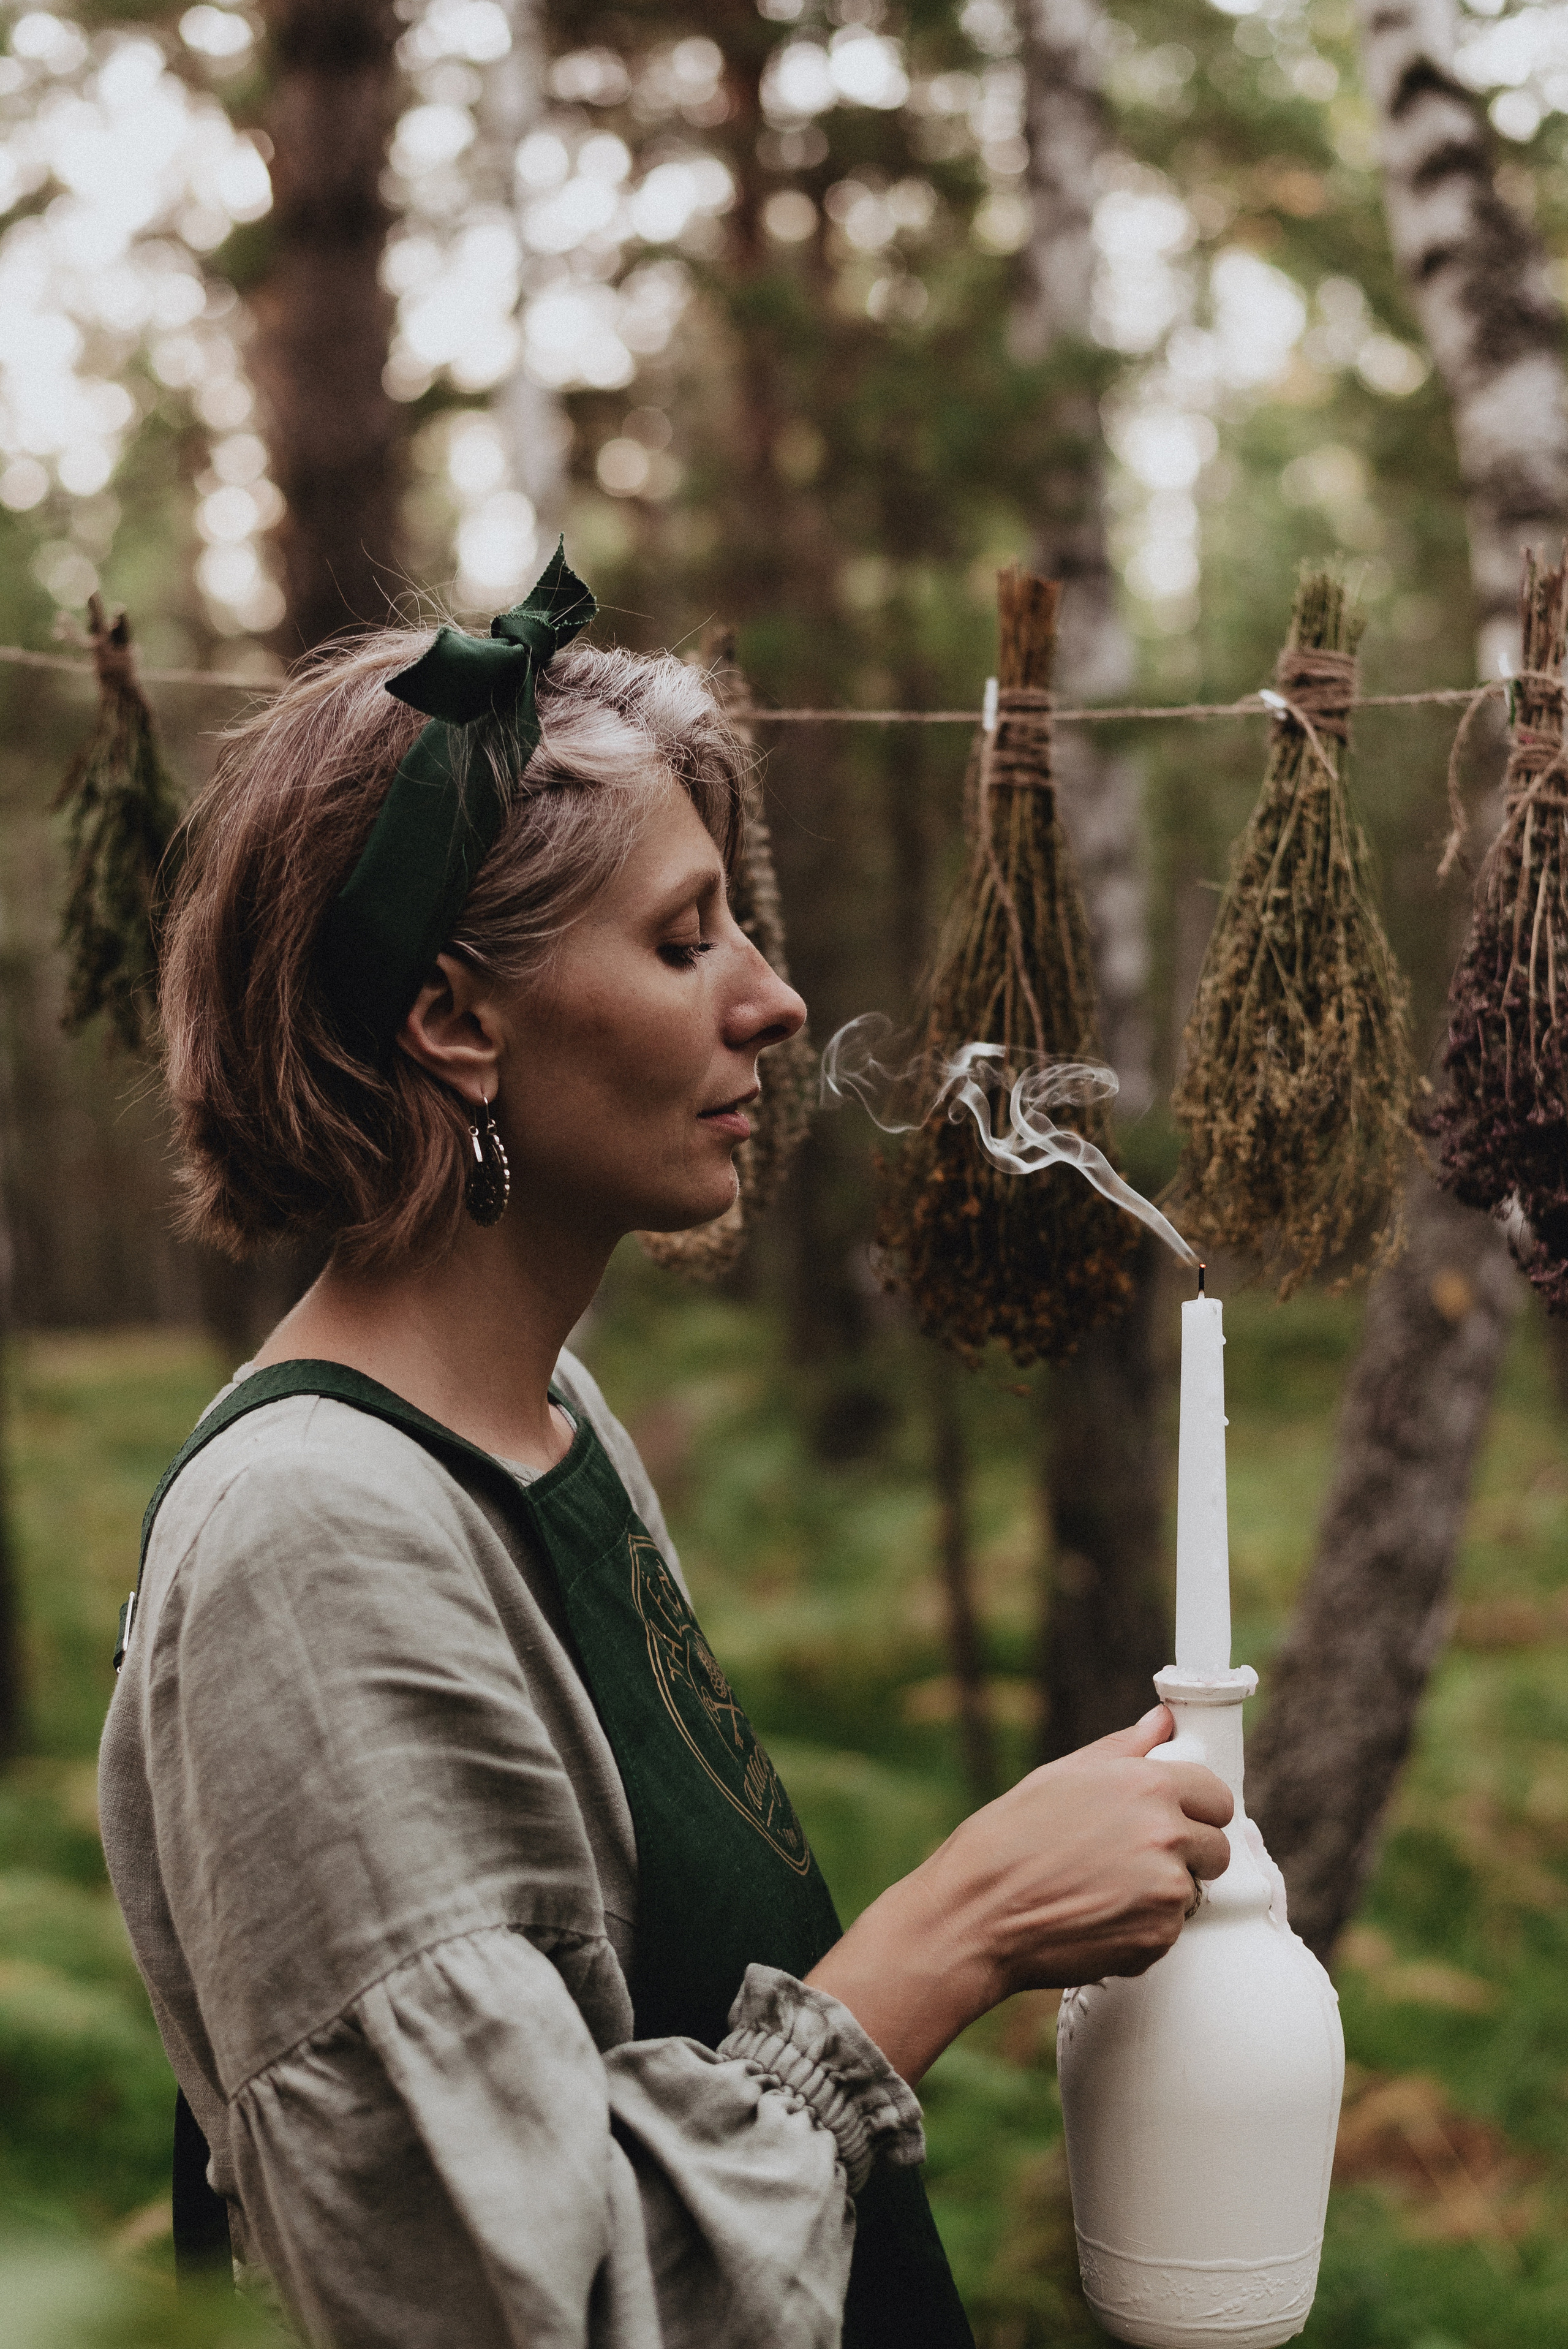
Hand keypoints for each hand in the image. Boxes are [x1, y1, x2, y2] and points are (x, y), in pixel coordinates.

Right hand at [805, 1704, 1232, 2085]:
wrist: (977, 1913)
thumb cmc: (1009, 1838)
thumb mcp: (1063, 1775)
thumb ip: (1126, 1747)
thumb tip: (1163, 1720)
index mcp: (1148, 1786)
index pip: (1217, 1796)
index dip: (1197, 1807)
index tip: (1178, 1816)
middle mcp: (1167, 1836)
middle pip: (1216, 1847)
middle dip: (1187, 1852)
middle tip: (1135, 1857)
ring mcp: (1166, 1892)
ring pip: (1192, 1891)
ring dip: (1163, 1891)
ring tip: (1105, 1887)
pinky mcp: (1158, 1939)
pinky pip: (1168, 1930)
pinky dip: (1143, 1927)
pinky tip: (1097, 1915)